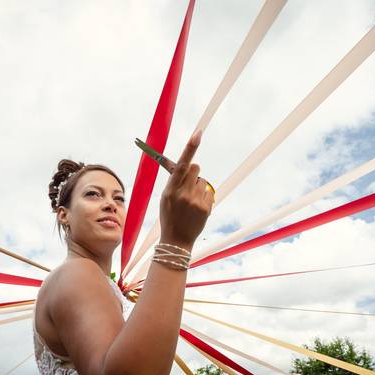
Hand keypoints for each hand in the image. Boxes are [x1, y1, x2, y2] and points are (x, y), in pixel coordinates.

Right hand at [158, 131, 212, 248]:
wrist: (176, 241)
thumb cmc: (170, 216)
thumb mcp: (165, 198)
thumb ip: (174, 182)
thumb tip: (185, 164)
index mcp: (170, 190)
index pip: (181, 164)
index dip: (190, 147)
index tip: (198, 133)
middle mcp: (183, 194)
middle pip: (196, 168)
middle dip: (194, 172)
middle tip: (189, 184)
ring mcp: (195, 201)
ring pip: (203, 181)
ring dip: (199, 187)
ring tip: (191, 203)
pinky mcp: (205, 208)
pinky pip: (209, 193)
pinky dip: (204, 198)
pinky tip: (197, 209)